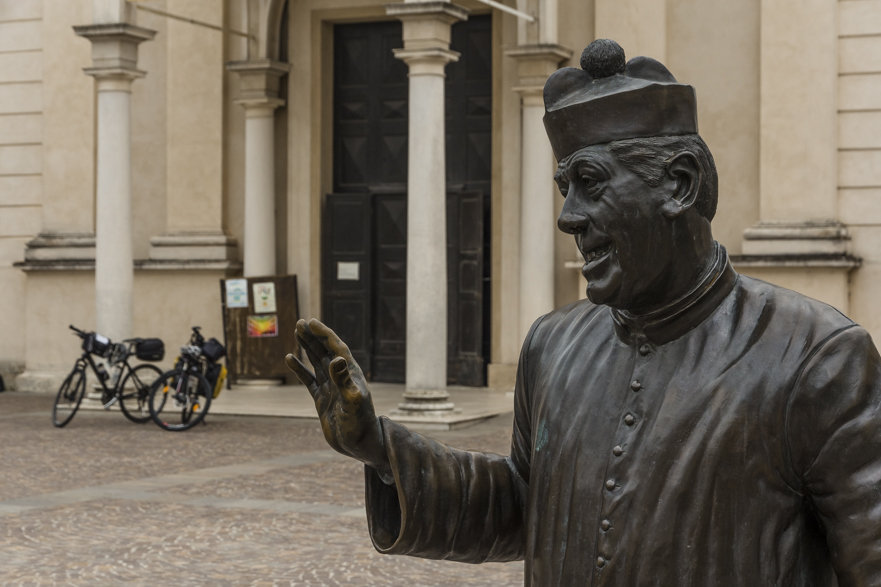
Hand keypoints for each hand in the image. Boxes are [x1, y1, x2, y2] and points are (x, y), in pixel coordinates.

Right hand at [285, 319, 390, 476]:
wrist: (359, 445)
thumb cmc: (360, 424)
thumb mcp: (352, 401)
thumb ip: (344, 380)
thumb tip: (335, 359)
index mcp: (351, 374)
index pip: (336, 348)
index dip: (325, 334)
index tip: (313, 322)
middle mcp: (341, 377)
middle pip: (325, 351)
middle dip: (314, 336)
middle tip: (301, 322)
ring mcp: (331, 388)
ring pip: (316, 362)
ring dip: (307, 347)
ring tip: (297, 332)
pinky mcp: (322, 399)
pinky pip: (308, 380)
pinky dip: (299, 369)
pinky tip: (289, 358)